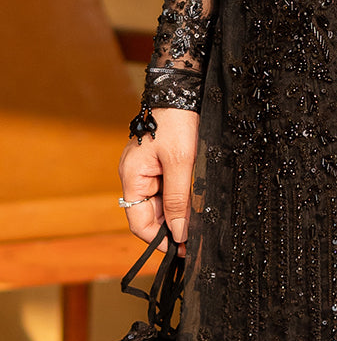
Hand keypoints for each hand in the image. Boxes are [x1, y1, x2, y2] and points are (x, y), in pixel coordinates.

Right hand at [118, 108, 199, 257]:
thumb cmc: (178, 122)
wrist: (182, 90)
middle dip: (172, 228)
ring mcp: (147, 170)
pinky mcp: (160, 163)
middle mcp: (135, 176)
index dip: (160, 240)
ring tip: (201, 221)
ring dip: (179, 213)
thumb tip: (178, 233)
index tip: (183, 250)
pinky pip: (168, 189)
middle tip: (197, 239)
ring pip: (162, 204)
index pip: (139, 223)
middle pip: (151, 216)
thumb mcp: (181, 163)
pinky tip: (197, 202)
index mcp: (132, 177)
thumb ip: (178, 200)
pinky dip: (182, 199)